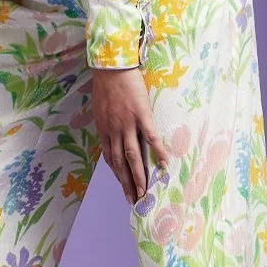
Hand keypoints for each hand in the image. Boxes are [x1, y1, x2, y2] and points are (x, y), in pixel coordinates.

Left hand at [92, 67, 166, 205]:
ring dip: (139, 176)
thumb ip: (106, 122)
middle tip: (133, 201)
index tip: (122, 187)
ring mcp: (127, 123)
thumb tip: (112, 133)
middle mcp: (114, 130)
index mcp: (104, 128)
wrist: (111, 66)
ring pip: (133, 155)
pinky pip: (151, 137)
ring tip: (145, 192)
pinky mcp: (141, 114)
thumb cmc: (106, 84)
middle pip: (120, 162)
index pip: (109, 157)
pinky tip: (165, 164)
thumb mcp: (100, 107)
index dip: (116, 173)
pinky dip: (158, 152)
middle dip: (126, 183)